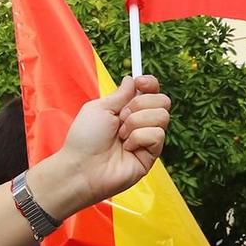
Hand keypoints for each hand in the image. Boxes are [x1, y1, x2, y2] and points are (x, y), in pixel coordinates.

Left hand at [28, 76, 170, 219]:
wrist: (82, 166)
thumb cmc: (85, 138)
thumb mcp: (99, 108)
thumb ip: (119, 94)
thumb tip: (132, 79)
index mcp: (126, 109)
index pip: (151, 91)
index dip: (150, 83)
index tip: (140, 82)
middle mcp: (140, 122)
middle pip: (162, 100)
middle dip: (140, 104)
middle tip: (120, 117)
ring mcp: (147, 139)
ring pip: (162, 116)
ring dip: (136, 122)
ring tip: (120, 135)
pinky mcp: (152, 155)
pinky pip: (157, 135)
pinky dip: (139, 138)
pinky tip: (127, 147)